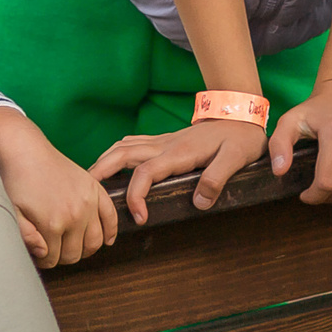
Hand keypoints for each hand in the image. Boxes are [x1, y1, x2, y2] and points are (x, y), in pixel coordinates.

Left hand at [0, 108, 118, 268]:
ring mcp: (88, 202)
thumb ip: (26, 237)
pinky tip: (107, 240)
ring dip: (84, 249)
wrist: (25, 150)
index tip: (38, 252)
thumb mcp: (12, 212)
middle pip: (74, 253)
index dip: (43, 259)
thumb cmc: (16, 181)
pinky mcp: (95, 189)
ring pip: (94, 242)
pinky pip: (111, 217)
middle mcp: (75, 215)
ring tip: (71, 245)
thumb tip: (45, 254)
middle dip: (61, 256)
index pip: (53, 258)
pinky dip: (111, 231)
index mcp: (53, 223)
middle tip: (51, 248)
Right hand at [87, 117, 267, 224]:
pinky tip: (111, 166)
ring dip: (104, 162)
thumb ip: (217, 178)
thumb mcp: (236, 158)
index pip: (146, 172)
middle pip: (122, 154)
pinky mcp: (165, 141)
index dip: (136, 196)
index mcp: (180, 152)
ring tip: (93, 184)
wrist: (242, 113)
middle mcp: (165, 144)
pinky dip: (115, 155)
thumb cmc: (240, 137)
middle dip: (101, 173)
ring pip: (123, 147)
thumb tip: (198, 202)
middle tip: (89, 196)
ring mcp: (163, 141)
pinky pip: (132, 145)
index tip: (139, 217)